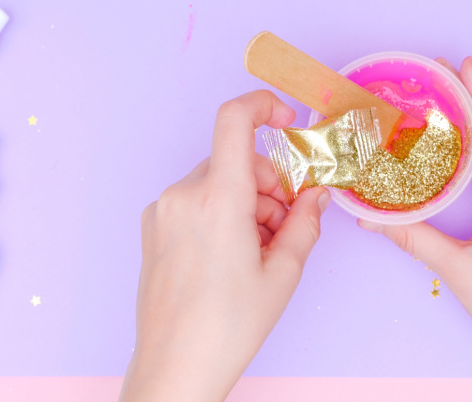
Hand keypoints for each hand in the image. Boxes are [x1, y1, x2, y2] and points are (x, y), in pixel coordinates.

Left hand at [119, 90, 329, 401]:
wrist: (174, 366)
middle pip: (236, 160)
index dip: (264, 106)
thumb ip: (306, 222)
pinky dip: (221, 212)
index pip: (234, 120)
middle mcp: (183, 196)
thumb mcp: (283, 273)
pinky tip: (232, 252)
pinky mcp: (154, 226)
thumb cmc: (227, 326)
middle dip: (269, 184)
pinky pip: (196, 200)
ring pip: (217, 181)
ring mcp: (162, 210)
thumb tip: (317, 194)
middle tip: (286, 225)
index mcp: (217, 200)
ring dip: (246, 202)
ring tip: (260, 249)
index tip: (286, 119)